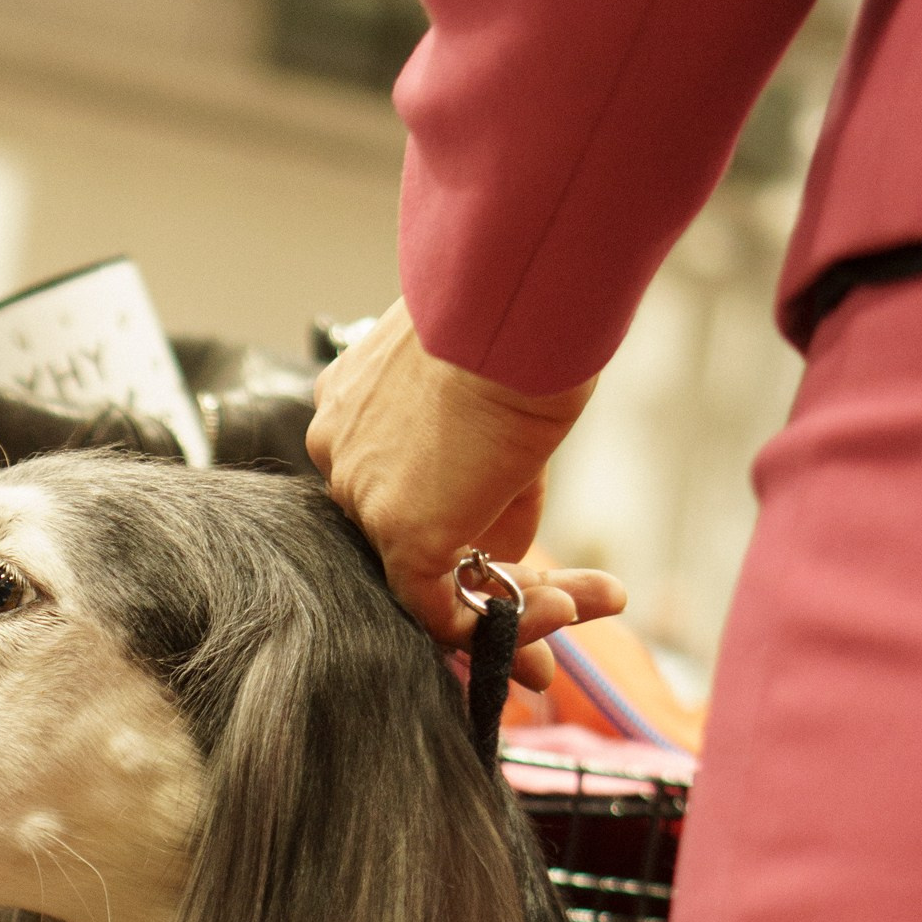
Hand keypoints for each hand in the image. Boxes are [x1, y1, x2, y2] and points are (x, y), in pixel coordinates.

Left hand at [307, 300, 624, 690]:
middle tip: (552, 606)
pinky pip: (447, 612)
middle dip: (484, 578)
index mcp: (349, 409)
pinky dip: (510, 621)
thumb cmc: (516, 316)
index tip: (504, 535)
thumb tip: (507, 552)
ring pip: (430, 581)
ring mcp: (364, 498)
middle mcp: (340, 456)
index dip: (455, 519)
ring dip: (515, 604)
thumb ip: (488, 477)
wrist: (513, 299)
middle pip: (411, 539)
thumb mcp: (493, 396)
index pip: (395, 488)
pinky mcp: (404, 535)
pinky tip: (566, 607)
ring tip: (582, 608)